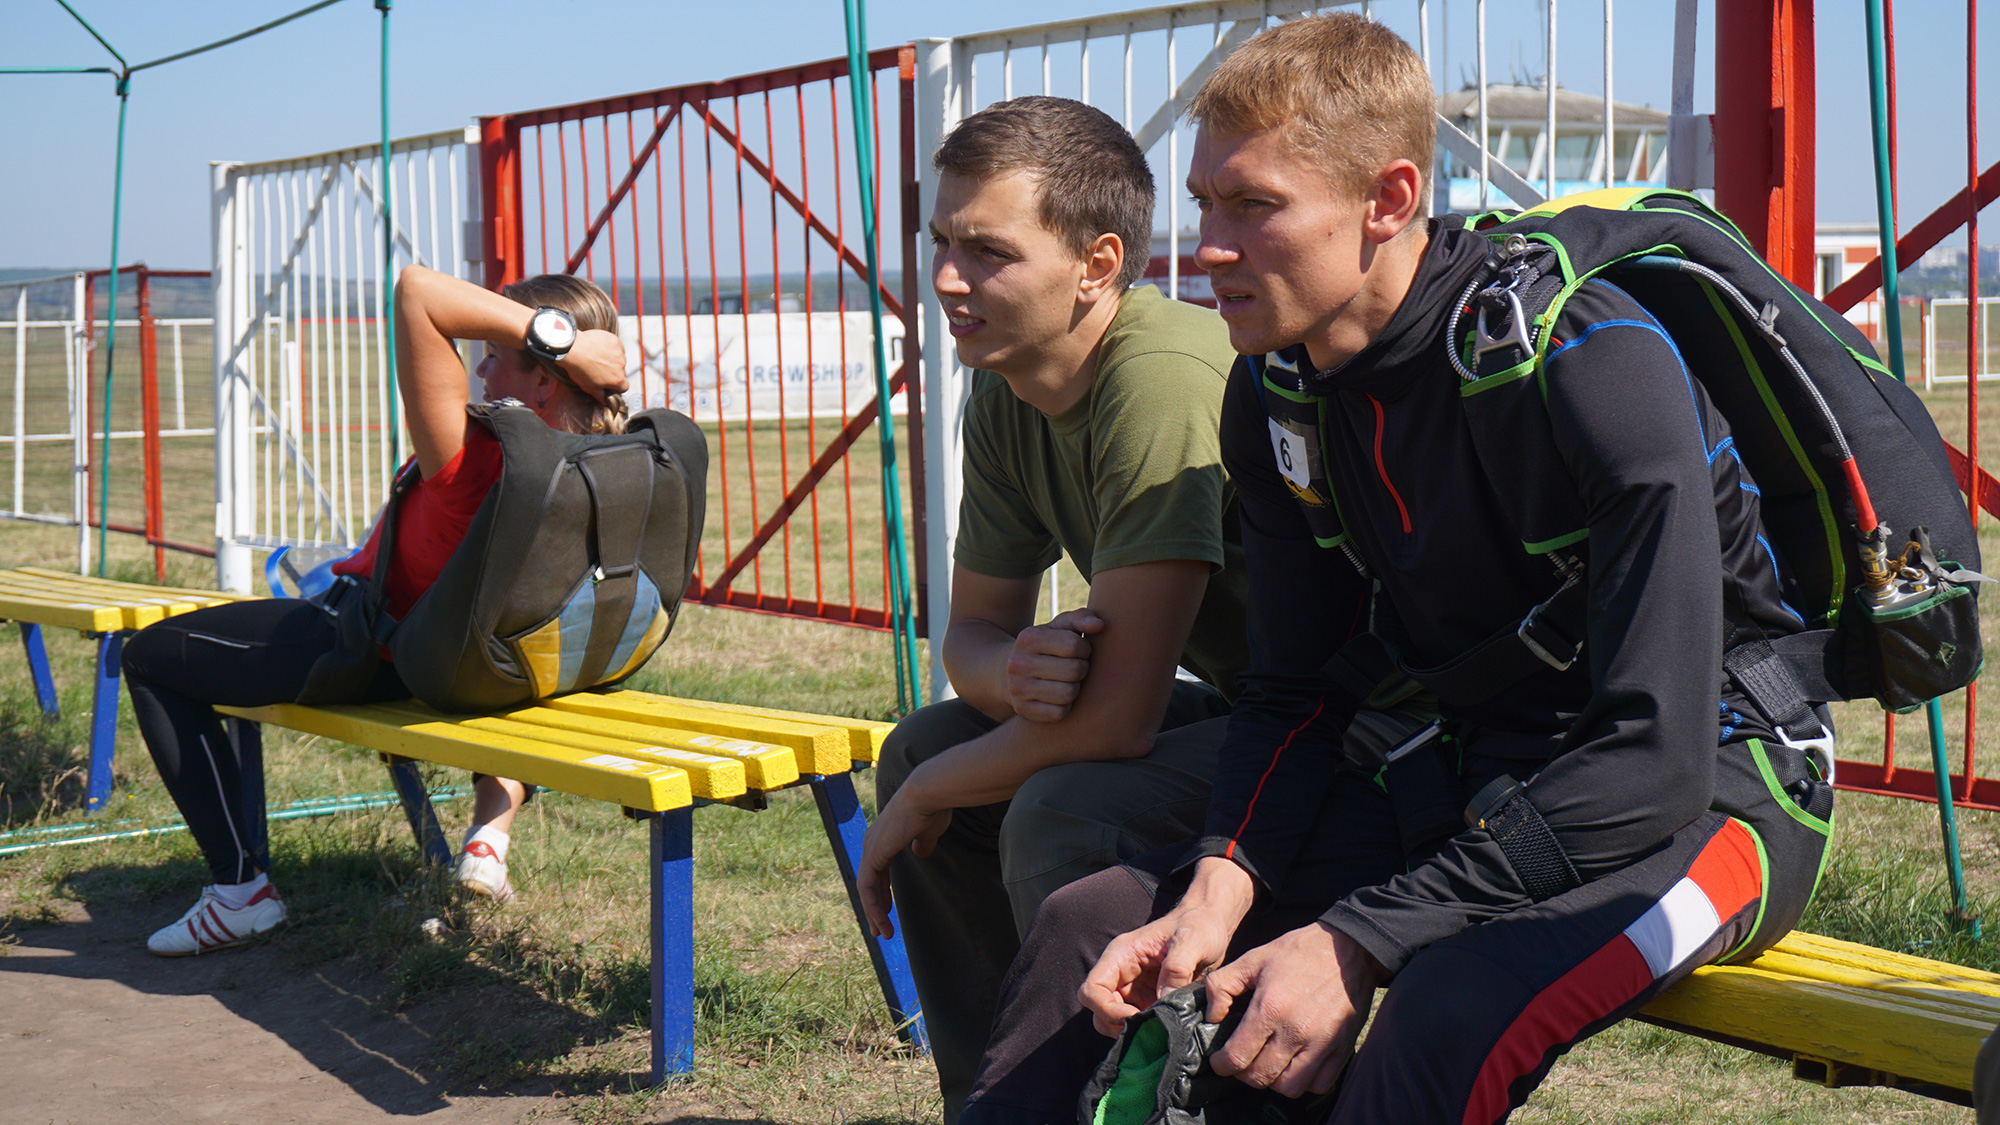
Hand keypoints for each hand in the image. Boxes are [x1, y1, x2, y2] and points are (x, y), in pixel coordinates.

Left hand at [560, 328, 629, 402]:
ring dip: (611, 358)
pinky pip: (616, 346)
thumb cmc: (579, 369)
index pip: (624, 386)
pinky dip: (609, 347)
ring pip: (619, 358)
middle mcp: (621, 366)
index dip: (617, 385)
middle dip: (613, 370)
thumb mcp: (588, 387)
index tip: (610, 382)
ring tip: (597, 356)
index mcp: (616, 380)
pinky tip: (598, 347)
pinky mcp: (615, 341)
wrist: (573, 349)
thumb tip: (604, 402)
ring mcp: (619, 352)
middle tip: (599, 367)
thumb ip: (599, 395)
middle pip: (621, 371)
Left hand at [857, 783, 952, 939]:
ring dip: (875, 912)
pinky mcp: (874, 855)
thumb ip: (923, 844)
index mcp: (884, 837)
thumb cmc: (932, 809)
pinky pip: (868, 888)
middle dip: (876, 907)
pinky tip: (882, 920)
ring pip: (867, 889)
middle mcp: (872, 842)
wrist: (928, 795)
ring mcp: (871, 848)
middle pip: (870, 882)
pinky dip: (874, 906)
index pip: (878, 871)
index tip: (888, 911)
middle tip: (880, 929)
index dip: (883, 893)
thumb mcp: (927, 832)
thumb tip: (922, 854)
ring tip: (884, 933)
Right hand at [1007, 609, 1103, 721]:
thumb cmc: (1045, 646)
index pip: (1074, 645)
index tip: (1080, 650)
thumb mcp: (1059, 627)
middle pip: (1074, 670)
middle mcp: (1018, 663)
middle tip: (1076, 667)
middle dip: (1082, 668)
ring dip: (1075, 688)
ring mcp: (1018, 688)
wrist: (1009, 672)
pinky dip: (1065, 706)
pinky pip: (1059, 713)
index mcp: (1028, 638)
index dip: (1084, 649)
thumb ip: (1080, 619)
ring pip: (1068, 694)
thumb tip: (1099, 625)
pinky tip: (1059, 696)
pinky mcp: (1022, 710)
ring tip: (1068, 680)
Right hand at [1078, 857, 1254, 1035]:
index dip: (1107, 1009)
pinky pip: (1136, 1022)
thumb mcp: (1192, 941)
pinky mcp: (1147, 1000)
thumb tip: (1164, 1001)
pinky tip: (1167, 1028)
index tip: (1136, 1016)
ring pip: (1113, 1020)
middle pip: (1098, 1010)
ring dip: (1132, 1030)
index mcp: (1121, 955)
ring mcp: (1133, 989)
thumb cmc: (1198, 926)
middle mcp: (1121, 973)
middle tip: (1149, 1028)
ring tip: (1159, 1029)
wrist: (1211, 925)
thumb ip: (1177, 968)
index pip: (1092, 990)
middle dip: (1118, 1024)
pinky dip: (1146, 1031)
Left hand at [1203, 922, 1384, 1098]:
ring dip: (1273, 1081)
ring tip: (1269, 1063)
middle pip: (1260, 1077)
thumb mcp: (1253, 958)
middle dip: (1244, 1073)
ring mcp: (1321, 1044)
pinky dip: (1304, 1082)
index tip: (1220, 1061)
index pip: (1237, 1057)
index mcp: (1270, 1008)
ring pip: (1288, 1088)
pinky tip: (1295, 1064)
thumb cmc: (1298, 952)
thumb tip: (1211, 1016)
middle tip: (1242, 1060)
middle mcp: (1296, 1031)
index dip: (1222, 1065)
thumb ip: (1222, 985)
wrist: (1347, 948)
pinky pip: (1318, 1085)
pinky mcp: (1342, 1049)